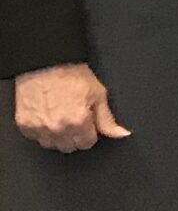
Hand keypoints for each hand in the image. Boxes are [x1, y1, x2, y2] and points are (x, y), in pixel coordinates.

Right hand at [14, 63, 128, 152]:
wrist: (45, 63)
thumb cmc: (70, 74)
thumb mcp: (98, 94)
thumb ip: (107, 119)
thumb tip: (120, 134)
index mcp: (78, 122)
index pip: (87, 143)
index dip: (90, 132)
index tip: (88, 123)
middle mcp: (57, 128)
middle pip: (69, 147)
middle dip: (75, 136)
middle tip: (75, 119)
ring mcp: (39, 128)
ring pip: (51, 145)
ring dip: (58, 136)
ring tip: (61, 118)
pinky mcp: (24, 124)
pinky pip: (35, 138)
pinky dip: (41, 131)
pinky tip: (48, 117)